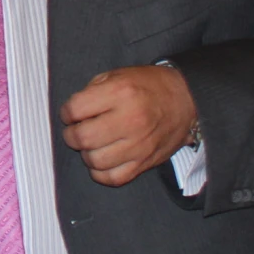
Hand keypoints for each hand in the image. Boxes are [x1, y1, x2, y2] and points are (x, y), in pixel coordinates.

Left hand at [60, 65, 198, 186]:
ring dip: (86, 153)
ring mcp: (139, 144)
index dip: (66, 112)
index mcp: (120, 93)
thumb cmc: (148, 86)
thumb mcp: (117, 75)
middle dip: (71, 135)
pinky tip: (102, 160)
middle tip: (76, 130)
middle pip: (82, 138)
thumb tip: (72, 114)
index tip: (70, 114)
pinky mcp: (146, 162)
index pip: (75, 109)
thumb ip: (91, 91)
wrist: (186, 98)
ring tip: (92, 144)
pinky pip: (114, 178)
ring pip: (95, 161)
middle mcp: (130, 120)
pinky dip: (101, 172)